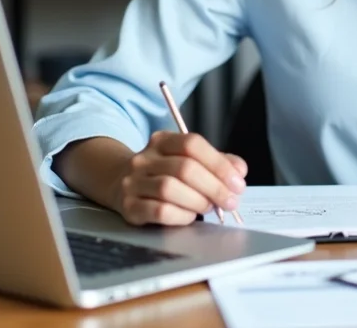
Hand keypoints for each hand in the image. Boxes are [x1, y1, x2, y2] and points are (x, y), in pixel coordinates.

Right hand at [112, 131, 247, 225]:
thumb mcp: (188, 159)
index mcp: (162, 140)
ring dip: (198, 201)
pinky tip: (189, 217)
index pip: (193, 144)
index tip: (238, 183)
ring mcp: (133, 182)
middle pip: (185, 168)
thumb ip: (216, 162)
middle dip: (214, 187)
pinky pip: (159, 211)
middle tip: (229, 201)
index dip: (219, 164)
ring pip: (170, 189)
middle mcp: (145, 158)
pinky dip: (181, 216)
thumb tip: (239, 171)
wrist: (118, 182)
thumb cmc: (163, 172)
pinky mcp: (129, 206)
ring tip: (208, 208)